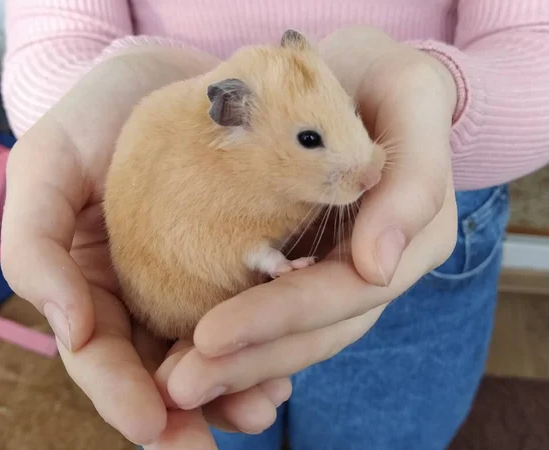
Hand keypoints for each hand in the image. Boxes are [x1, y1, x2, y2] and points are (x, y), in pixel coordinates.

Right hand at [0, 47, 289, 447]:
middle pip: (156, 370)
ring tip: (263, 410)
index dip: (118, 394)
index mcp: (91, 282)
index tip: (150, 426)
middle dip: (181, 415)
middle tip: (208, 447)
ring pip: (210, 353)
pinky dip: (266, 344)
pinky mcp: (241, 260)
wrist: (168, 73)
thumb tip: (68, 331)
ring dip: (233, 390)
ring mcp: (194, 280)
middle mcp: (143, 292)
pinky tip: (284, 366)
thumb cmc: (99, 113)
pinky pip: (251, 313)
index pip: (98, 355)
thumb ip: (36, 246)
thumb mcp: (46, 164)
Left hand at [159, 27, 458, 411]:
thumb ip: (414, 180)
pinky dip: (235, 333)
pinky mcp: (304, 262)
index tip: (210, 336)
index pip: (345, 294)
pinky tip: (187, 348)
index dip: (281, 318)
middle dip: (248, 360)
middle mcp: (372, 267)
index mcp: (408, 239)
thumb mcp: (414, 99)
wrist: (362, 75)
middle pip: (314, 331)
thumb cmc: (388, 78)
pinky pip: (271, 306)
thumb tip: (377, 266)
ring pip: (291, 333)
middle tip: (179, 384)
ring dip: (234, 363)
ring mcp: (336, 271)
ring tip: (174, 381)